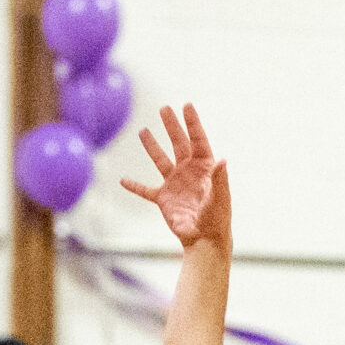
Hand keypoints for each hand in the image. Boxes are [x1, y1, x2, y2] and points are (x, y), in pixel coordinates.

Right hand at [120, 104, 231, 255]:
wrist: (204, 239)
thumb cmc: (216, 218)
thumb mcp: (220, 197)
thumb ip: (219, 179)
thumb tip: (222, 160)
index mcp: (204, 167)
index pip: (197, 140)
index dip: (192, 123)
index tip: (186, 105)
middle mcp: (188, 171)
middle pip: (179, 143)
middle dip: (171, 126)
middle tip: (164, 108)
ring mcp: (175, 184)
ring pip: (161, 160)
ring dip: (152, 146)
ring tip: (143, 130)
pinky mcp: (163, 200)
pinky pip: (146, 190)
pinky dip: (134, 186)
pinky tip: (123, 180)